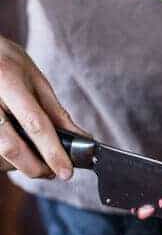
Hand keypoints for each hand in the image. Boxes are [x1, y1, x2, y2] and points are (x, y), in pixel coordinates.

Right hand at [0, 36, 82, 178]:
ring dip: (21, 165)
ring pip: (0, 156)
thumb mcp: (34, 78)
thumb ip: (55, 112)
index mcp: (7, 80)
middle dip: (37, 167)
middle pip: (11, 147)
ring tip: (34, 156)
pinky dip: (8, 160)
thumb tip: (81, 139)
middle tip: (53, 172)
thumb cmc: (6, 62)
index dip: (52, 151)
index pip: (34, 123)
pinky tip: (17, 150)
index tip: (66, 171)